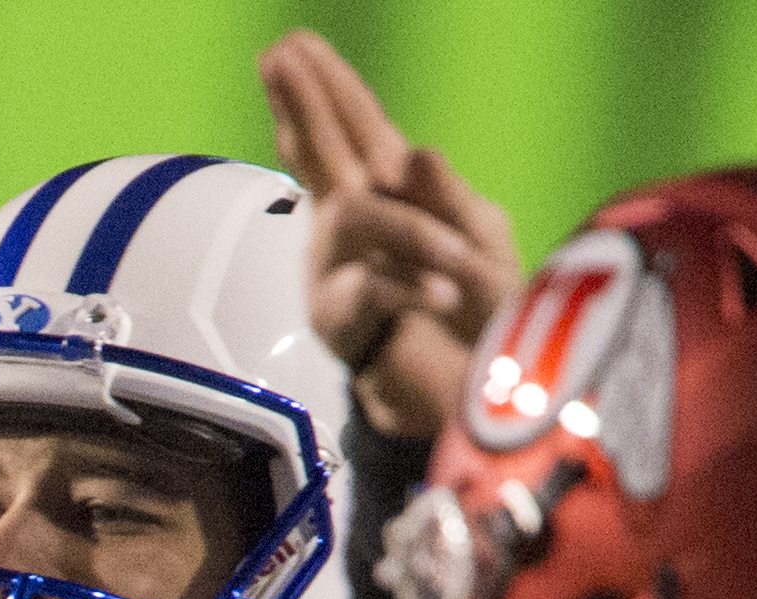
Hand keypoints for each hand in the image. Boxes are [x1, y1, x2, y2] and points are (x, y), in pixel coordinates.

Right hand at [257, 29, 522, 444]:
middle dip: (303, 103)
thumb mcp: (480, 239)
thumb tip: (414, 151)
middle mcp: (352, 225)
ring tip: (459, 267)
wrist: (467, 395)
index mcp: (390, 195)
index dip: (326, 87)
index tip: (290, 45)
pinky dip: (416, 290)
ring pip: (356, 218)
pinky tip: (448, 300)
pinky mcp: (341, 323)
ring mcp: (337, 271)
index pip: (356, 128)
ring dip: (414, 234)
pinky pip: (373, 287)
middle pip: (321, 152)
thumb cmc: (477, 314)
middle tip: (276, 58)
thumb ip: (449, 197)